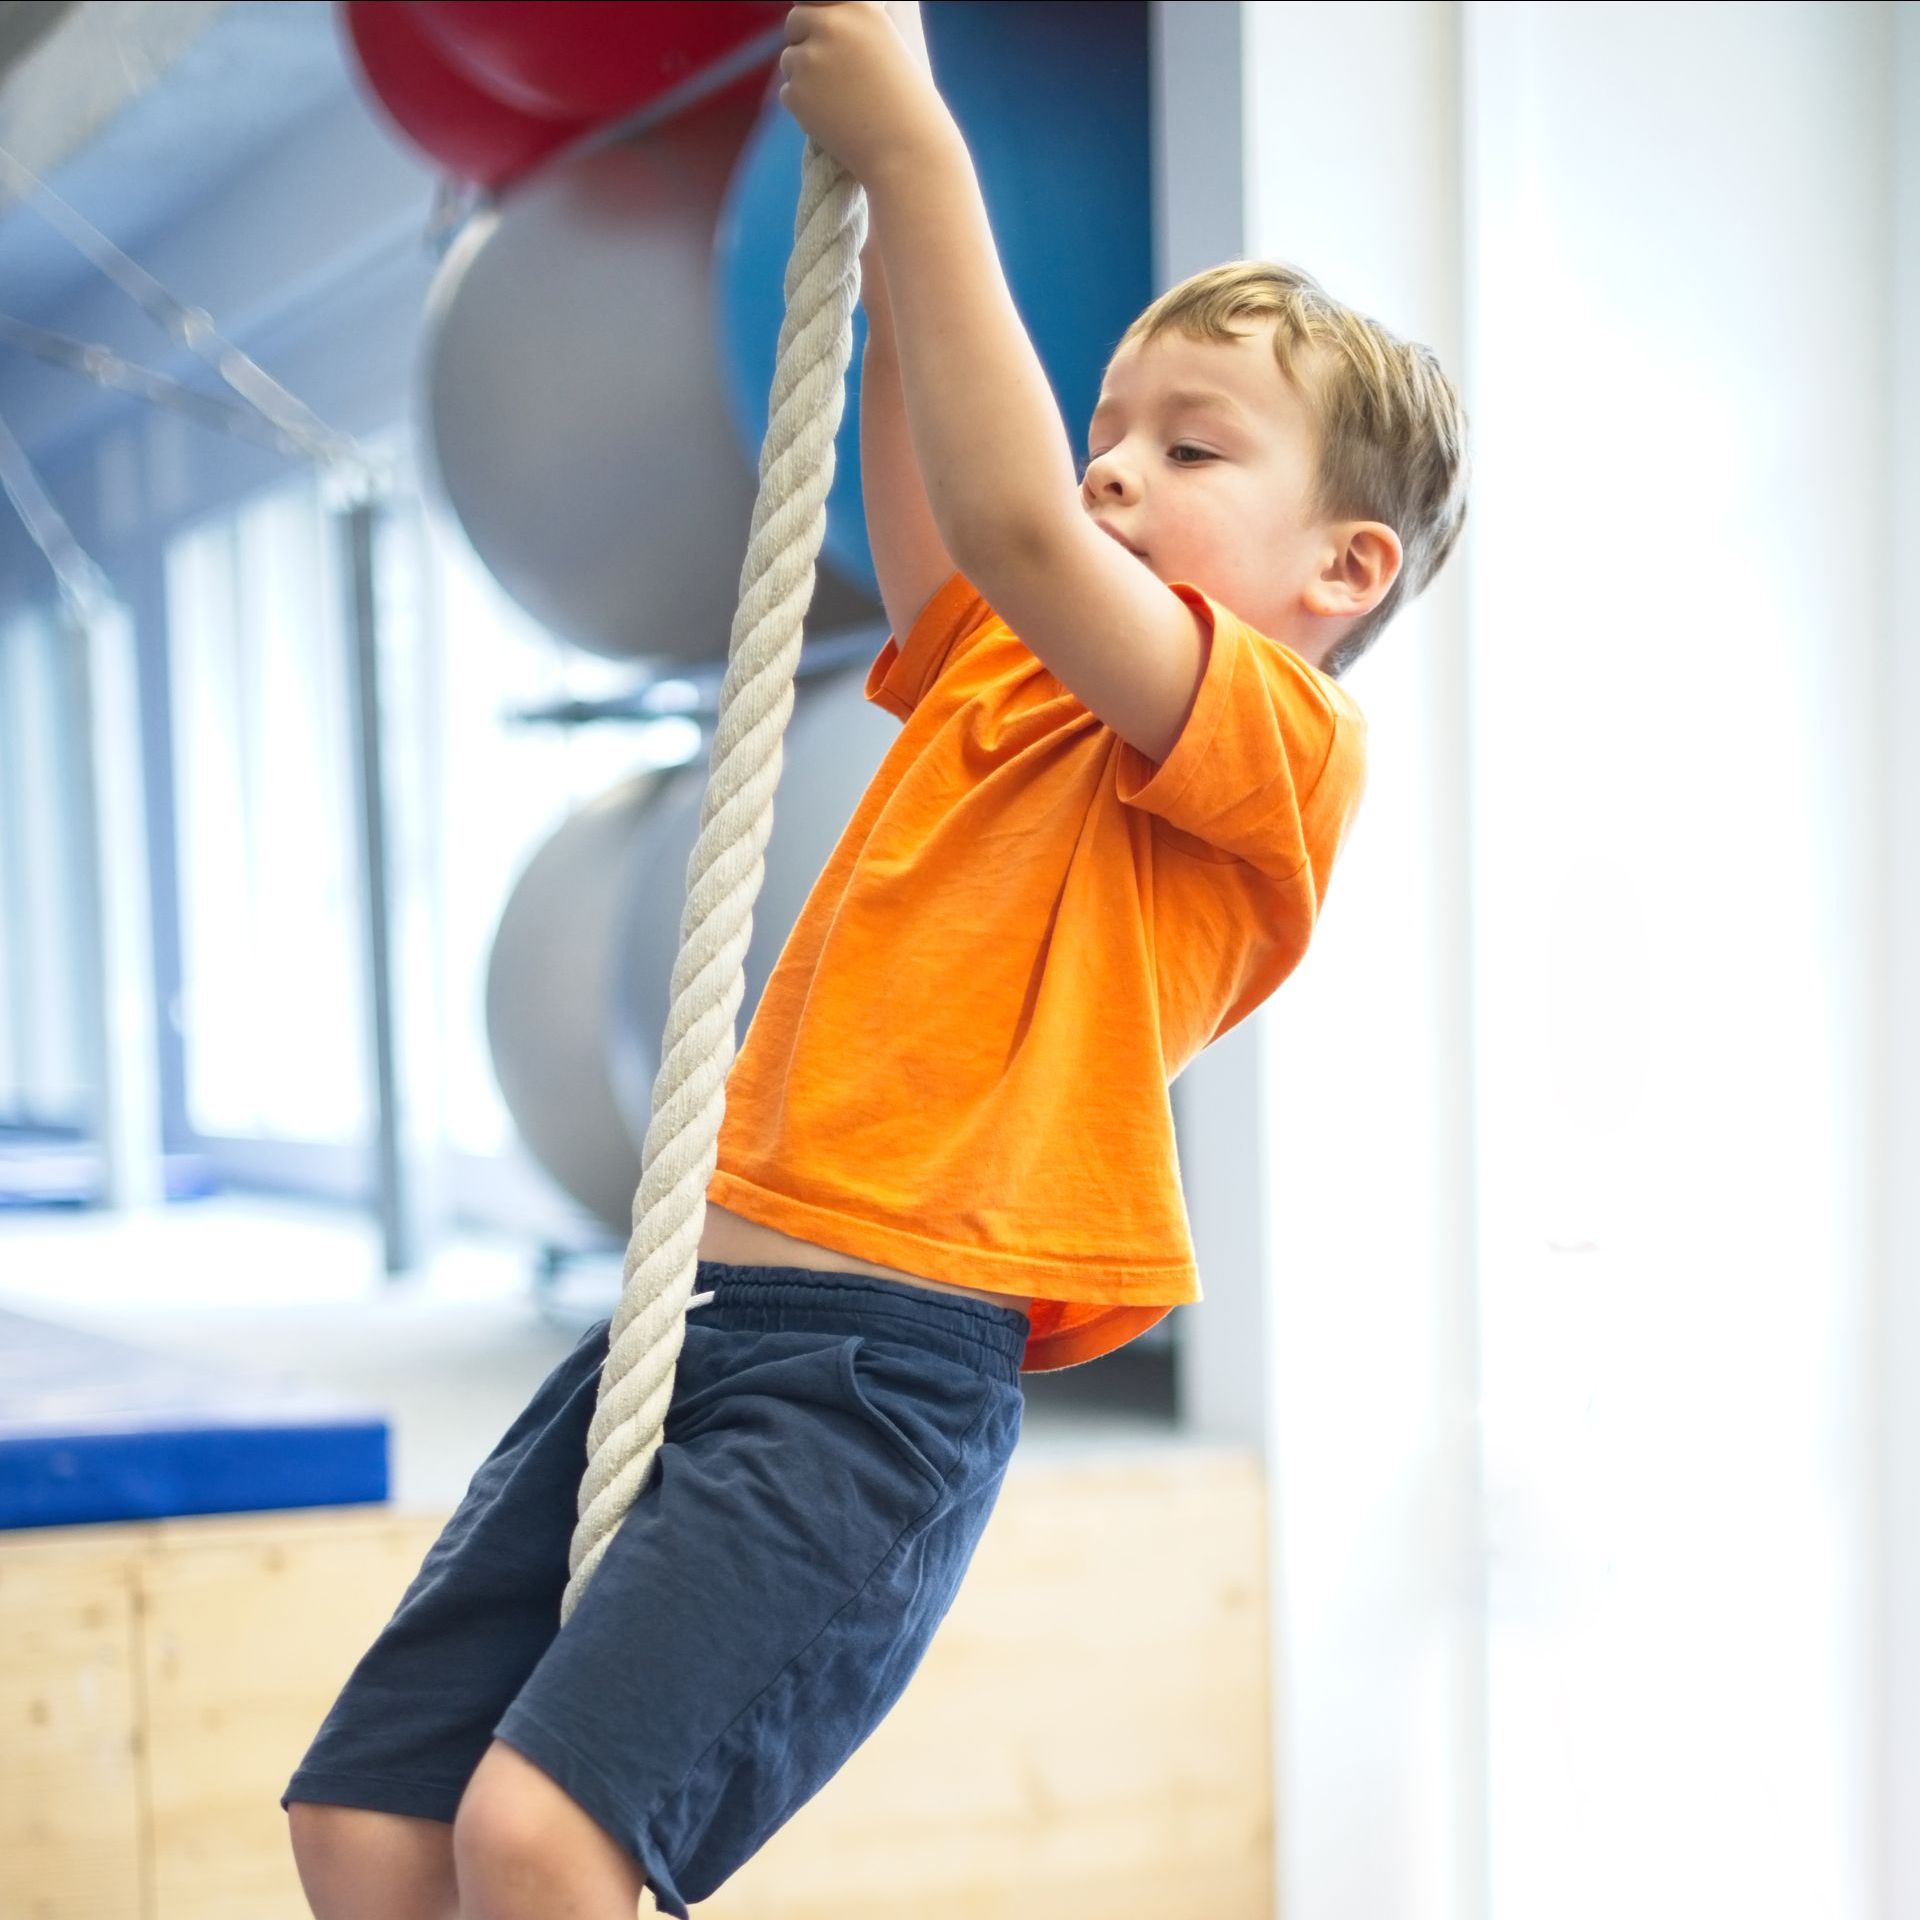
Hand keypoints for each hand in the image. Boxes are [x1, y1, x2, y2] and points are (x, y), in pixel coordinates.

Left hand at [778, 2, 950, 185]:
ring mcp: (810, 58)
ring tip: (841, 102)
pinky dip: (804, 108)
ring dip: (806, 79)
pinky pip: (788, 93)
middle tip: (830, 75)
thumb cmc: (903, 105)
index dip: (818, 19)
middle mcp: (831, 24)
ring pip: (789, 60)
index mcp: (858, 6)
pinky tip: (834, 120)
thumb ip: (849, 32)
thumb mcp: (884, 48)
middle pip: (796, 21)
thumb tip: (816, 27)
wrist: (906, 151)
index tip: (825, 34)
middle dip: (805, 43)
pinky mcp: (796, 92)